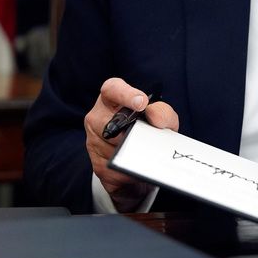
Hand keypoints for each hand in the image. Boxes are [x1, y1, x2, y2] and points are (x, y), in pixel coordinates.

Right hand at [84, 77, 178, 211]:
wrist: (144, 162)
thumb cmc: (150, 131)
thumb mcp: (163, 119)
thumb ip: (163, 112)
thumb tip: (154, 117)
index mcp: (112, 98)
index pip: (112, 89)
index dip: (125, 94)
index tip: (142, 103)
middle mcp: (97, 117)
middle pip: (109, 123)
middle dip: (130, 131)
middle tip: (144, 136)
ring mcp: (94, 141)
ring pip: (113, 147)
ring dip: (132, 152)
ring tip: (145, 153)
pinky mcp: (98, 165)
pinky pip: (115, 168)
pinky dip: (130, 169)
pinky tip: (138, 167)